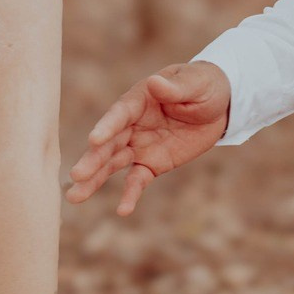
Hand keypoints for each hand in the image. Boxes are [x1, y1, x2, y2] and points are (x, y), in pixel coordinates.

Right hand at [66, 61, 231, 215]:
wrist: (219, 105)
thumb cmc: (203, 86)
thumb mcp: (195, 83)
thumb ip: (174, 88)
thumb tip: (154, 82)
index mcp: (139, 100)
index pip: (120, 114)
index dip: (107, 126)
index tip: (94, 140)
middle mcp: (132, 124)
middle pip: (109, 143)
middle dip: (92, 159)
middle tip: (76, 175)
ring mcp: (139, 145)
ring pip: (112, 164)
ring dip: (95, 180)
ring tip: (74, 197)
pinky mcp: (151, 164)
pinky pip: (138, 180)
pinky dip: (130, 194)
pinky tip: (123, 210)